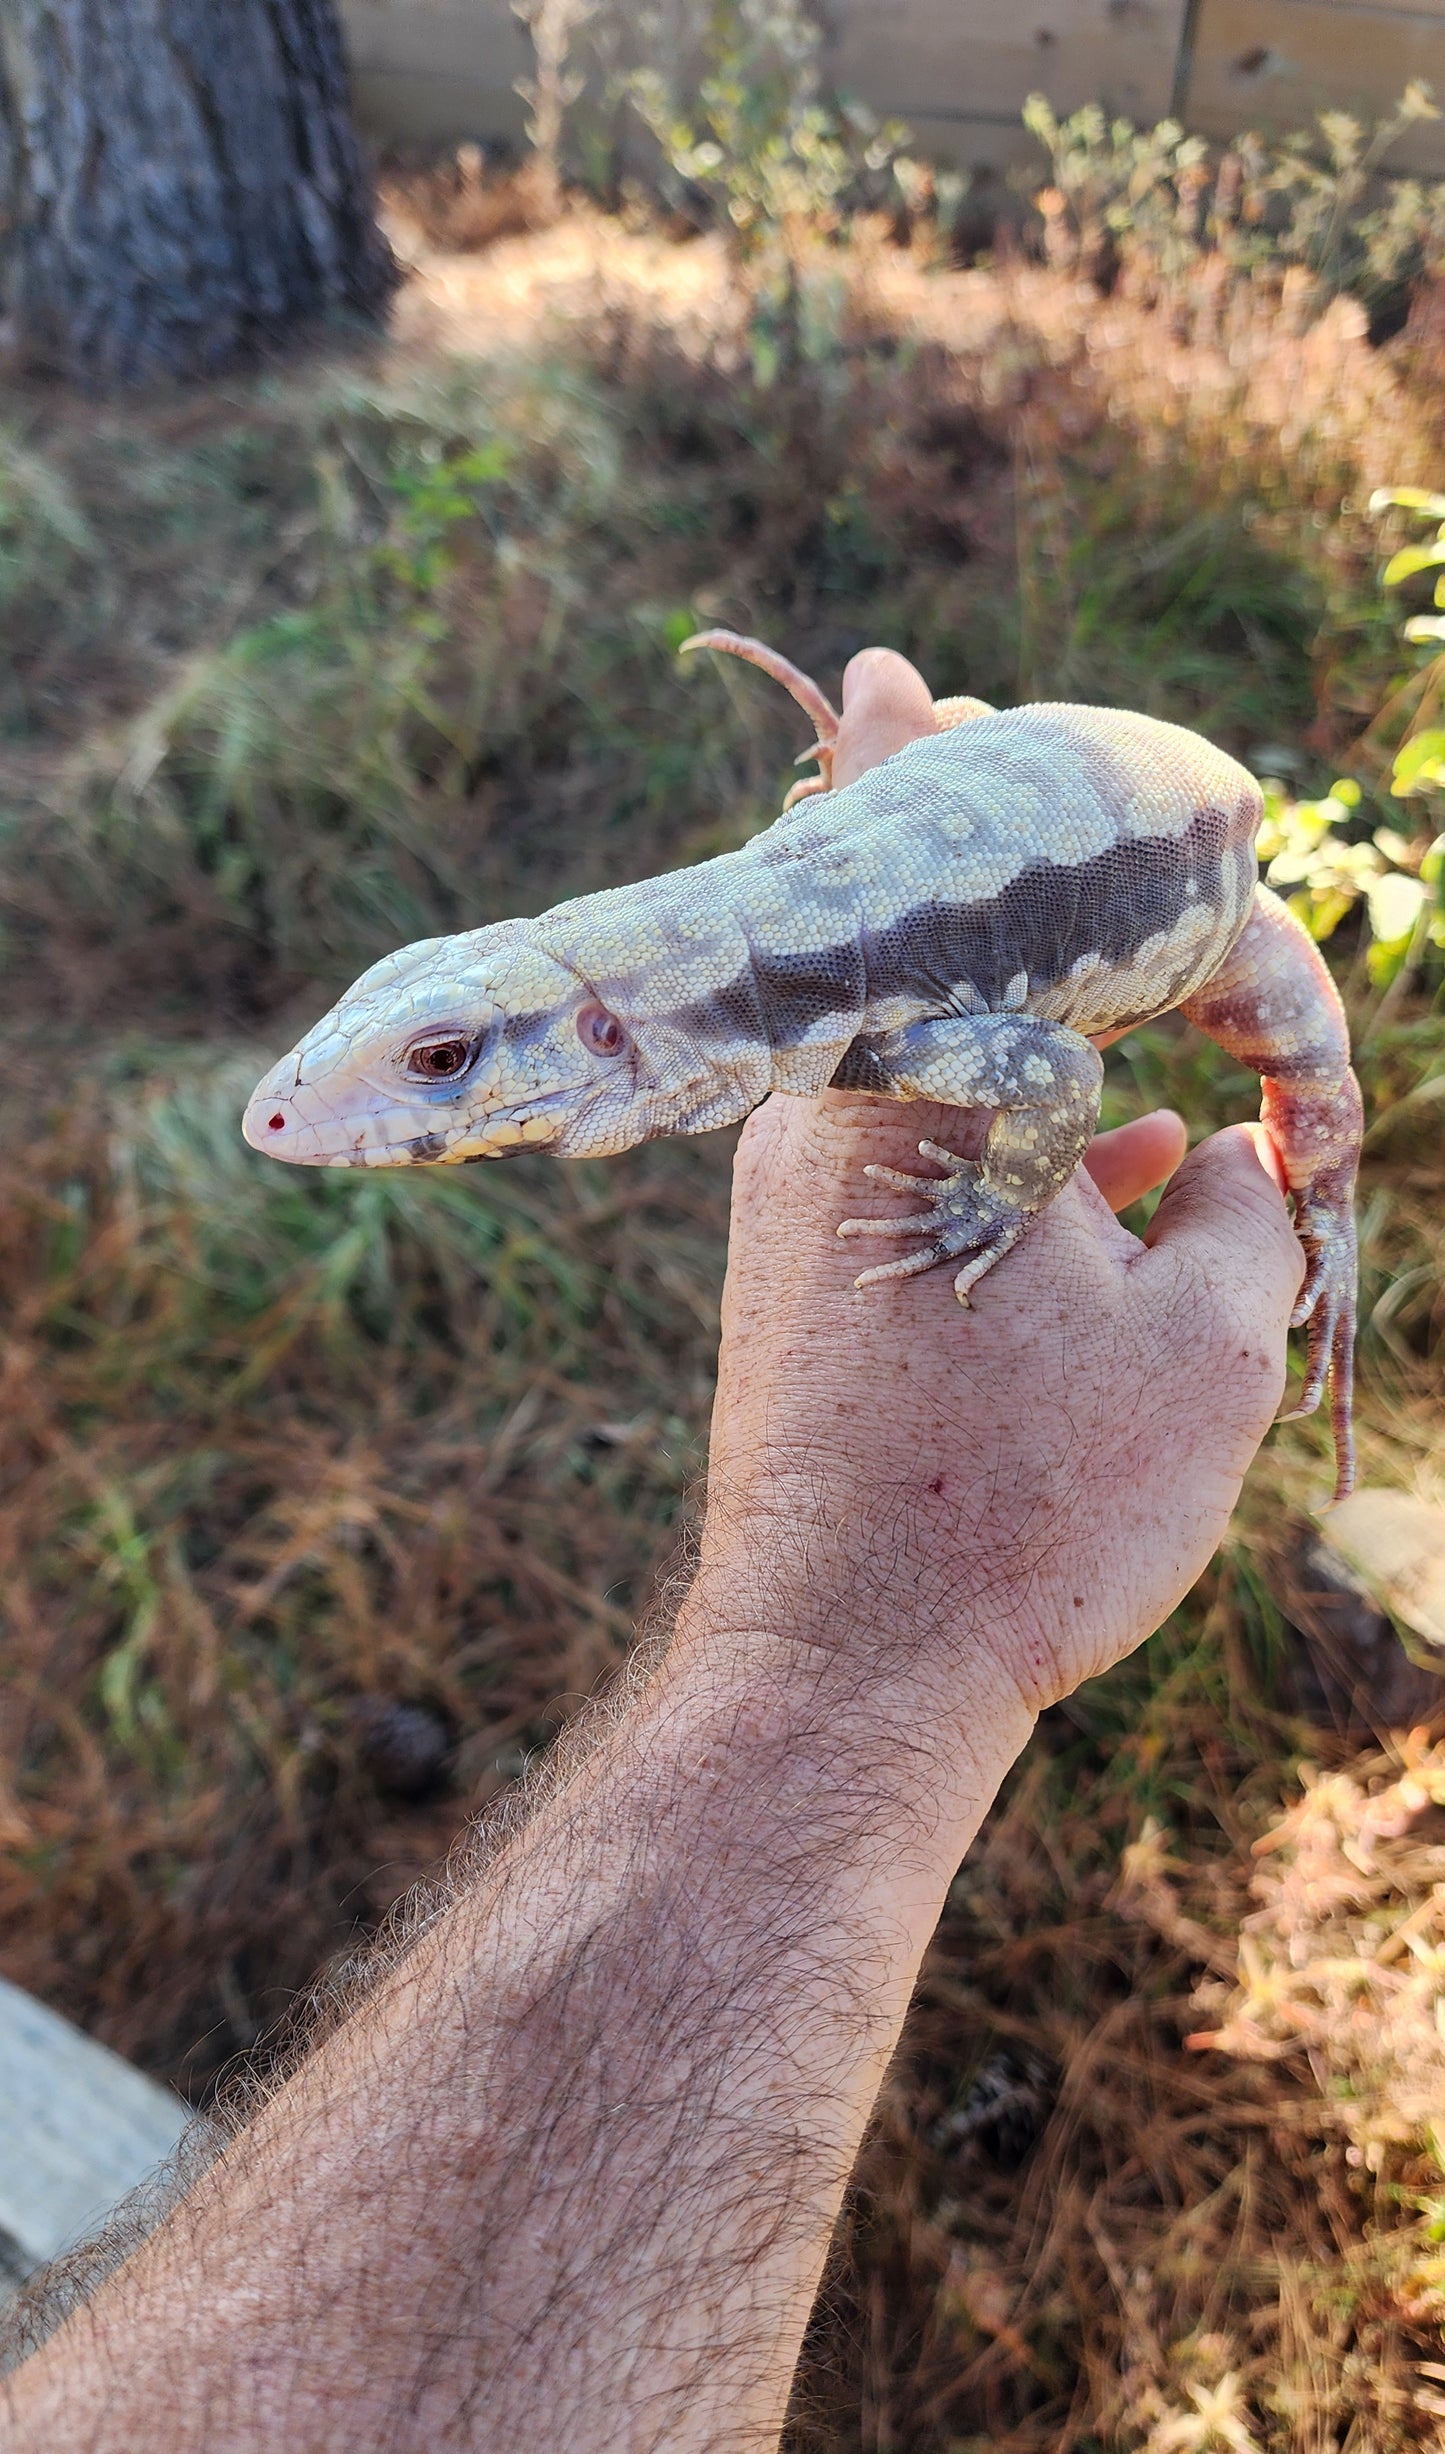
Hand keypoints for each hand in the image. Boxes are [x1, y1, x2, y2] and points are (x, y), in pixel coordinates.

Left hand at [686, 649, 1304, 1736]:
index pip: (934, 879)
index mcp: (923, 1093)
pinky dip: (1017, 1149)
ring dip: (1040, 1055)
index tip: (897, 677)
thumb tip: (1222, 1158)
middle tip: (1028, 825)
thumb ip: (1242, 1210)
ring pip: (936, 1076)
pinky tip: (1123, 1170)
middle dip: (1002, 906)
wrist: (849, 1674)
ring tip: (1145, 1054)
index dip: (921, 765)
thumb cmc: (1029, 1506)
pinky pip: (919, 1163)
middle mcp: (834, 1126)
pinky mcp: (804, 1288)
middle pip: (923, 964)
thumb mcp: (1204, 1349)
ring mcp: (803, 1208)